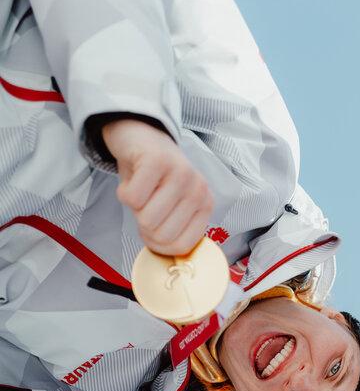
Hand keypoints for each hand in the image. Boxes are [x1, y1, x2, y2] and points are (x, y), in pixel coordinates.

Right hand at [102, 118, 213, 255]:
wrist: (140, 134)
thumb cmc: (154, 177)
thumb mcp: (172, 205)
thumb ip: (173, 229)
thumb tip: (164, 255)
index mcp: (204, 204)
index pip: (181, 246)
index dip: (158, 243)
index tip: (153, 225)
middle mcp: (197, 189)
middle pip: (161, 236)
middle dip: (144, 223)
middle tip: (146, 201)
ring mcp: (180, 173)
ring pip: (146, 218)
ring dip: (134, 206)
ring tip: (142, 187)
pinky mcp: (157, 161)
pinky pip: (132, 198)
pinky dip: (124, 191)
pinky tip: (134, 177)